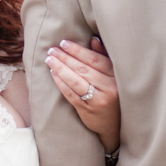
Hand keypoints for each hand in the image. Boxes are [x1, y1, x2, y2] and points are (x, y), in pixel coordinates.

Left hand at [45, 37, 119, 152]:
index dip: (78, 50)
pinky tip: (53, 74)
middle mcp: (109, 88)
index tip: (64, 43)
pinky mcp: (87, 110)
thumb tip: (93, 40)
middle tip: (52, 50)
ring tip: (49, 60)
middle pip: (83, 69)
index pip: (95, 59)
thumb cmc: (113, 94)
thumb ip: (104, 57)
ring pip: (76, 81)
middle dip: (65, 58)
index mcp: (116, 76)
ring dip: (60, 69)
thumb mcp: (114, 76)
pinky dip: (61, 83)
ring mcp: (98, 100)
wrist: (115, 125)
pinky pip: (71, 94)